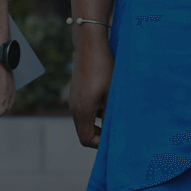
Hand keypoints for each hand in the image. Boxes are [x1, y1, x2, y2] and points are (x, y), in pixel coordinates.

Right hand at [68, 31, 112, 147]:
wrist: (90, 46)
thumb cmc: (104, 69)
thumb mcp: (113, 94)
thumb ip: (112, 114)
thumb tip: (117, 129)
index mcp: (83, 111)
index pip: (86, 139)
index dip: (100, 144)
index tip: (114, 138)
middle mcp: (74, 108)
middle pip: (84, 133)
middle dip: (100, 135)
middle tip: (116, 129)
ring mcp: (73, 100)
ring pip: (84, 122)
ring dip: (97, 123)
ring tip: (113, 114)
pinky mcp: (75, 93)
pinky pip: (83, 111)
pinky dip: (94, 113)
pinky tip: (107, 102)